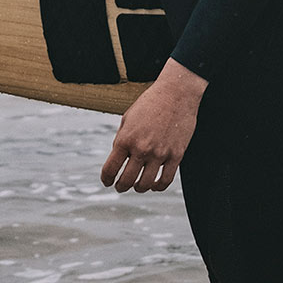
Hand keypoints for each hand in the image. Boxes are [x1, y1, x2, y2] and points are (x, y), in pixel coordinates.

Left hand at [100, 60, 207, 192]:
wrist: (176, 93)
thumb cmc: (150, 103)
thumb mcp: (128, 119)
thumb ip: (122, 140)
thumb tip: (120, 159)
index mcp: (125, 139)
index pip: (110, 169)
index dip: (106, 179)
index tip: (107, 181)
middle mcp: (141, 149)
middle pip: (126, 180)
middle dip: (120, 186)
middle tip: (120, 187)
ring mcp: (160, 154)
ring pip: (145, 184)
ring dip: (138, 188)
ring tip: (137, 186)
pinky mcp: (176, 156)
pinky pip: (165, 180)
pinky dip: (157, 187)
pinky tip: (154, 185)